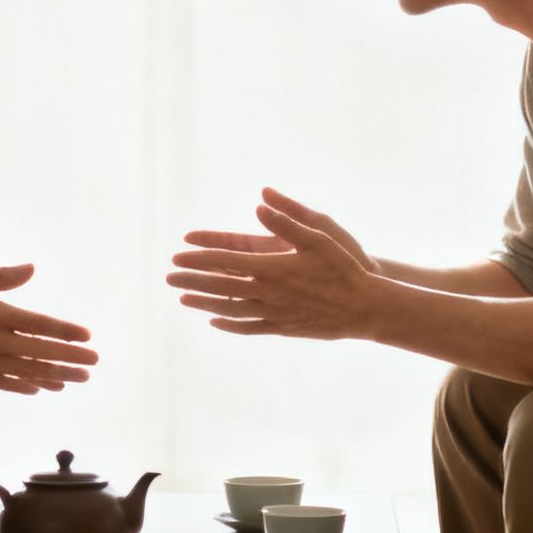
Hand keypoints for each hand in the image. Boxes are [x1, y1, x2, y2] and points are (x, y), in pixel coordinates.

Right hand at [0, 264, 98, 394]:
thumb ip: (1, 277)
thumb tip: (32, 269)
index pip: (40, 325)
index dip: (65, 331)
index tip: (86, 335)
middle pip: (41, 352)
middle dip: (70, 358)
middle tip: (93, 362)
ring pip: (28, 371)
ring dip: (56, 376)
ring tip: (78, 378)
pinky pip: (6, 384)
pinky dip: (26, 386)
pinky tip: (42, 388)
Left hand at [170, 189, 384, 340]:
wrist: (365, 308)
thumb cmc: (344, 267)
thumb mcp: (319, 237)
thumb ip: (287, 222)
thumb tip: (259, 205)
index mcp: (273, 268)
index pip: (226, 262)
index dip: (200, 258)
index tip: (178, 256)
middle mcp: (268, 293)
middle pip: (220, 287)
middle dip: (192, 280)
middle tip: (168, 278)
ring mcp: (274, 314)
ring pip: (229, 309)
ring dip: (204, 303)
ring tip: (183, 299)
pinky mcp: (283, 328)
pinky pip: (249, 327)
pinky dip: (229, 324)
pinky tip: (215, 320)